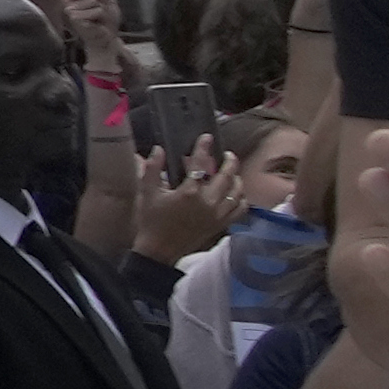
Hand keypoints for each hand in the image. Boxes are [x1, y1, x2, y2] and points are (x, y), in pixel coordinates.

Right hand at [61, 0, 127, 75]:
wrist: (105, 42)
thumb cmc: (106, 25)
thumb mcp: (107, 3)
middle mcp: (72, 1)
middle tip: (102, 10)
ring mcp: (71, 9)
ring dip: (101, 10)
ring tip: (99, 19)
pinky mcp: (75, 17)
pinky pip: (95, 9)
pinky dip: (100, 16)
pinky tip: (96, 24)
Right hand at [133, 140, 238, 262]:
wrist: (159, 251)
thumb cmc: (151, 221)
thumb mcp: (146, 191)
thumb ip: (152, 168)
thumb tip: (159, 149)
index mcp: (189, 192)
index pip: (201, 164)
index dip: (204, 148)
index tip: (208, 137)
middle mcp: (208, 203)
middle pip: (226, 177)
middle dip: (229, 162)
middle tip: (228, 154)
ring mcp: (217, 215)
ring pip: (237, 193)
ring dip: (237, 179)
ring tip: (233, 172)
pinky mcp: (220, 226)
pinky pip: (239, 210)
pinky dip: (241, 199)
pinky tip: (237, 194)